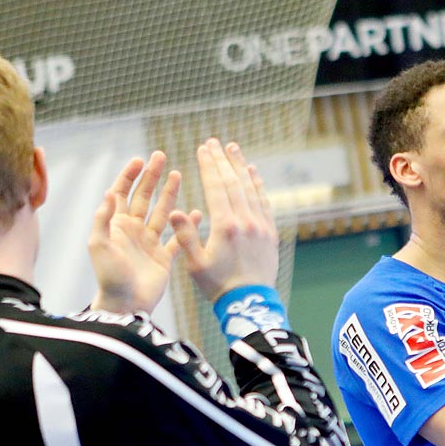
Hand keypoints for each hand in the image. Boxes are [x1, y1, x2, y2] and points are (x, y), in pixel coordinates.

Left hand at [89, 151, 194, 315]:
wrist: (125, 304)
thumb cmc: (109, 277)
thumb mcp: (99, 245)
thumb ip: (103, 219)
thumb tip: (110, 192)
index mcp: (117, 225)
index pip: (122, 193)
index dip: (129, 176)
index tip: (140, 160)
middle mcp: (134, 230)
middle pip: (144, 197)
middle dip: (151, 177)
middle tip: (161, 156)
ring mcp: (150, 243)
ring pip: (161, 212)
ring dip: (170, 194)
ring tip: (178, 174)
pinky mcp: (164, 257)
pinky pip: (177, 237)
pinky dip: (187, 226)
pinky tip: (197, 213)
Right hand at [173, 139, 278, 302]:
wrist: (250, 302)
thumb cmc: (218, 285)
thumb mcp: (195, 264)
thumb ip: (184, 235)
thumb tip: (174, 209)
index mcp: (225, 226)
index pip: (216, 187)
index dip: (209, 166)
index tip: (202, 149)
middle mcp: (245, 221)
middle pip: (233, 182)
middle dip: (223, 160)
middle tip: (215, 142)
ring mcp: (261, 225)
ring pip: (250, 188)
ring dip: (240, 167)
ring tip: (233, 148)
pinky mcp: (270, 232)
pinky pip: (264, 202)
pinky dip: (258, 185)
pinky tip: (253, 173)